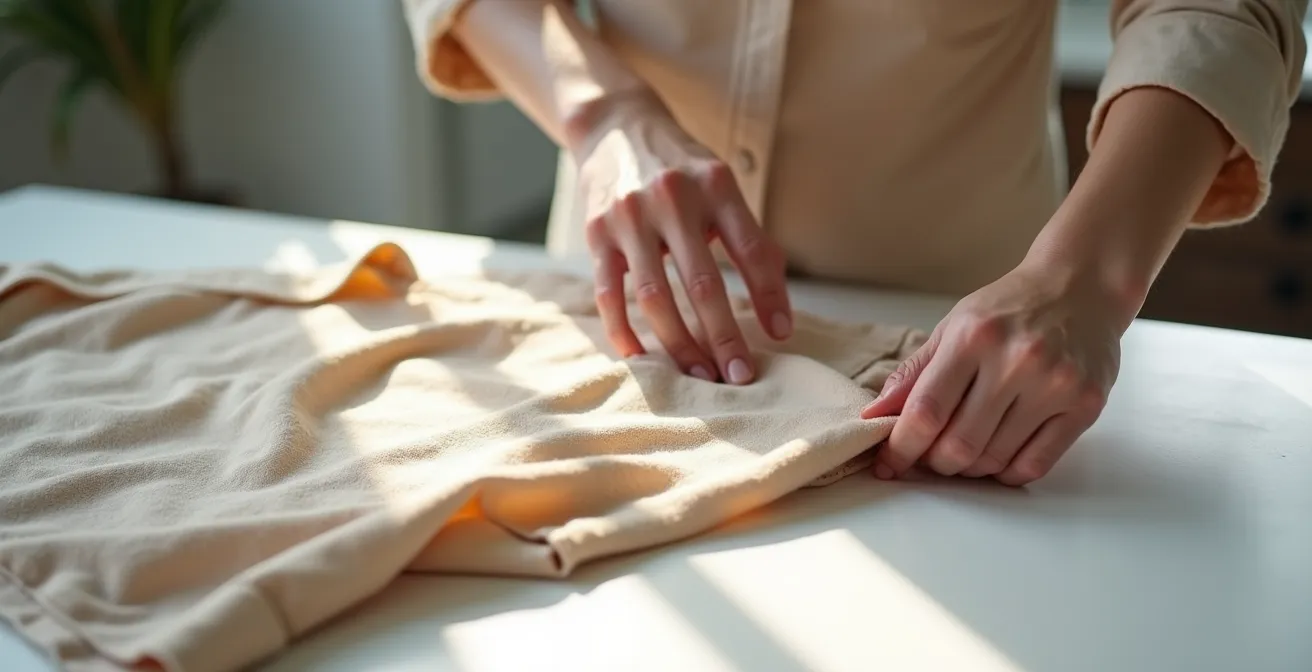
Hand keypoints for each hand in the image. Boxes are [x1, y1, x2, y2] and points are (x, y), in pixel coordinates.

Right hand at [568, 91, 791, 383]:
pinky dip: (624, 331)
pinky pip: (609, 293)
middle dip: (724, 337)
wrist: (616, 126)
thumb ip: (751, 242)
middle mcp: (673, 197)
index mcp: (716, 185)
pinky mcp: (596, 233)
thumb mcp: (722, 188)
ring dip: (679, 344)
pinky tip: (642, 357)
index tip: (780, 338)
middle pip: (703, 284)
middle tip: (740, 377)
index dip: (768, 297)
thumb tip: (779, 318)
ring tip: (700, 375)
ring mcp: (629, 216)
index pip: (751, 249)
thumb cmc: (683, 171)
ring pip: (655, 297)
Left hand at [860, 261, 1128, 485]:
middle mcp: (1016, 360)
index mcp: (973, 337)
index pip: (926, 411)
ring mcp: (1055, 384)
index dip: (901, 448)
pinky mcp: (1085, 405)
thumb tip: (874, 415)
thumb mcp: (954, 327)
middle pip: (959, 444)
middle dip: (935, 463)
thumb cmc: (1010, 308)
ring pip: (994, 459)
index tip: (888, 464)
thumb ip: (914, 374)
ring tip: (966, 450)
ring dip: (970, 468)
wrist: (1081, 286)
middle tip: (930, 457)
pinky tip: (998, 458)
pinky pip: (1034, 465)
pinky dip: (1006, 473)